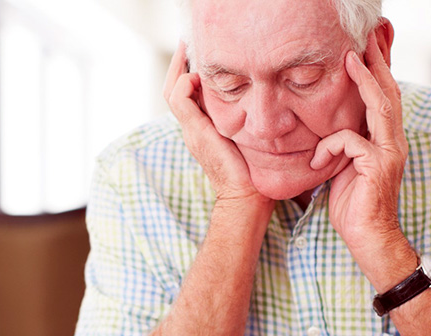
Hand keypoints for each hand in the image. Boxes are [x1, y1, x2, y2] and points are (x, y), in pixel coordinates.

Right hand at [163, 43, 269, 207]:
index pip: (185, 95)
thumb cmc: (253, 173)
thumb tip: (259, 102)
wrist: (245, 196)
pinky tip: (198, 74)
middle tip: (187, 43)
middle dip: (178, 64)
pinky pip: (179, 98)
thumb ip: (243, 121)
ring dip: (179, 68)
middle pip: (173, 89)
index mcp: (201, 130)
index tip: (197, 56)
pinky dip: (185, 82)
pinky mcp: (195, 130)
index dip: (187, 73)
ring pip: (172, 91)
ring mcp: (191, 130)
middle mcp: (192, 129)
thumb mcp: (246, 139)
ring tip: (189, 50)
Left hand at [309, 33, 415, 288]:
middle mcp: (392, 142)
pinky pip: (350, 141)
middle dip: (378, 63)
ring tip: (351, 60)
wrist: (368, 239)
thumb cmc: (354, 206)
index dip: (377, 72)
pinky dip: (329, 147)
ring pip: (379, 106)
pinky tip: (316, 163)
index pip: (384, 99)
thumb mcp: (344, 168)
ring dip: (364, 81)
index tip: (367, 48)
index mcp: (385, 141)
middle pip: (389, 93)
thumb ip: (342, 145)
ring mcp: (389, 153)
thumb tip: (327, 129)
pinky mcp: (378, 166)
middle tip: (367, 39)